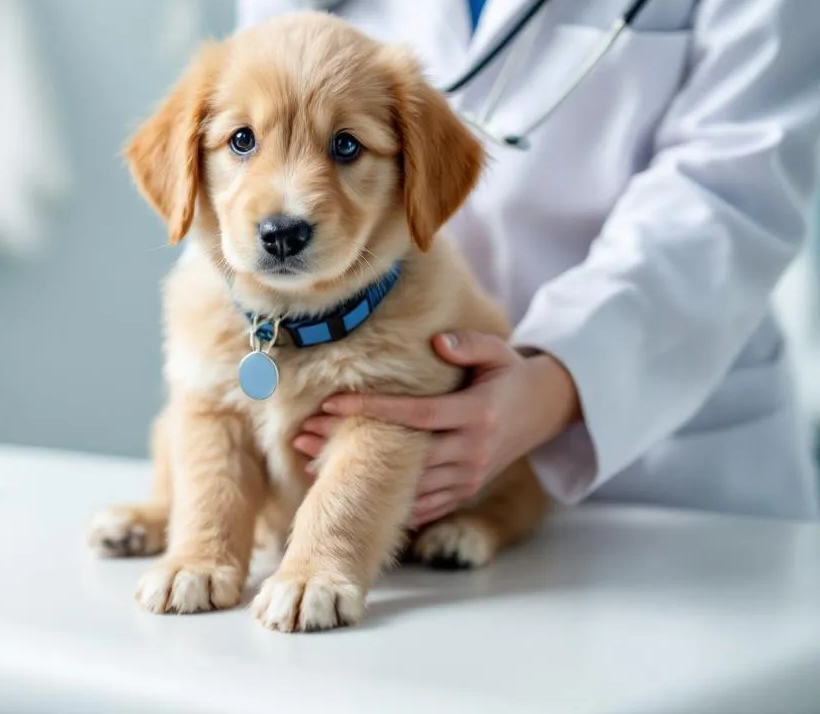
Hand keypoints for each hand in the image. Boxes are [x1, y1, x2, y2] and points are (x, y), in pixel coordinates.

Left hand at [294, 331, 578, 527]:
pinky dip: (386, 500)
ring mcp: (468, 477)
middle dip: (349, 446)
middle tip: (302, 437)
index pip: (416, 413)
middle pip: (402, 453)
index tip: (330, 403)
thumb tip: (437, 343)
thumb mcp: (499, 353)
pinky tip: (348, 489)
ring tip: (310, 464)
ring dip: (359, 476)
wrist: (544, 413)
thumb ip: (469, 345)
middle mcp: (472, 451)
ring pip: (406, 484)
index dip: (372, 409)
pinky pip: (421, 504)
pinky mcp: (464, 492)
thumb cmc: (510, 376)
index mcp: (478, 414)